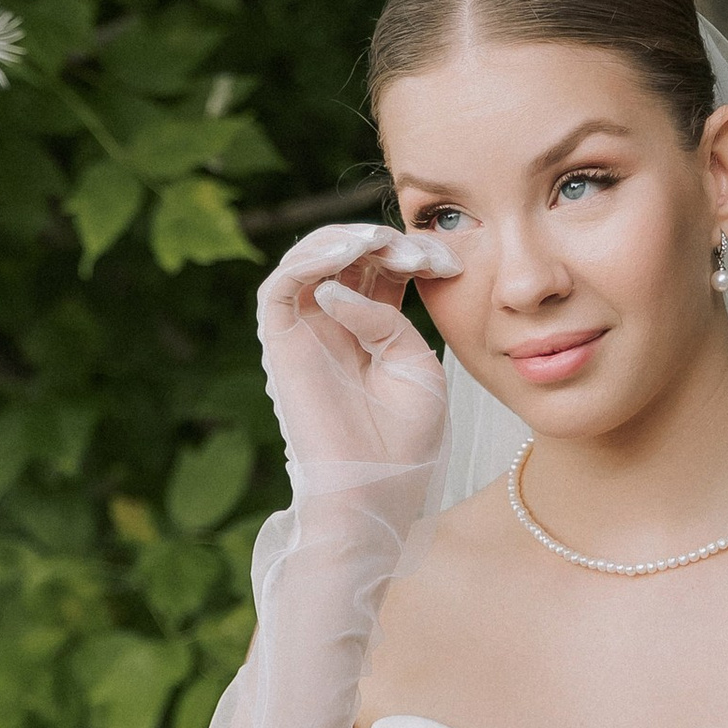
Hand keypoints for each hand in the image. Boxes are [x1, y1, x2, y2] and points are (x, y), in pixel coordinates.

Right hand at [258, 220, 458, 484]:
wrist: (376, 487)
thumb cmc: (403, 439)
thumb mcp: (414, 365)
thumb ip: (388, 318)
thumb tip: (344, 288)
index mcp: (371, 330)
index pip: (380, 268)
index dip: (410, 253)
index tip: (448, 263)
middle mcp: (333, 325)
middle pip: (346, 255)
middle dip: (383, 242)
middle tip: (417, 255)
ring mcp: (304, 332)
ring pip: (308, 259)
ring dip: (344, 239)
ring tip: (379, 243)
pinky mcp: (279, 343)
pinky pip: (280, 285)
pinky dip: (309, 258)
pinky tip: (347, 254)